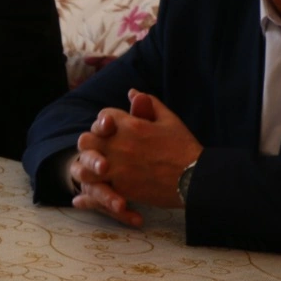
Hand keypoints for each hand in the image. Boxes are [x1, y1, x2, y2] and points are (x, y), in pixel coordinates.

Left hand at [74, 88, 201, 214]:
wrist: (195, 179)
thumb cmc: (184, 148)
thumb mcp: (169, 120)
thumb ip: (149, 104)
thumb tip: (132, 92)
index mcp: (131, 125)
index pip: (103, 116)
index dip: (106, 122)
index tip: (113, 130)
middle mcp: (119, 145)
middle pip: (86, 140)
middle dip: (92, 142)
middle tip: (101, 149)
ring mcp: (118, 168)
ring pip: (85, 165)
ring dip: (89, 166)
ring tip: (99, 169)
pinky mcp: (121, 188)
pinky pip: (97, 187)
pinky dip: (96, 187)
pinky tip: (101, 186)